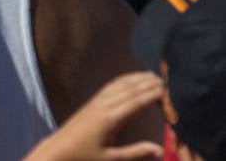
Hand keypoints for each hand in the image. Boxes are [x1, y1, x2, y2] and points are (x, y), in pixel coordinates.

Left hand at [22, 72, 162, 160]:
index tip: (170, 89)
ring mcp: (97, 101)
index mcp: (109, 119)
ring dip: (137, 78)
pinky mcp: (93, 102)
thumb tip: (161, 150)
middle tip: (169, 79)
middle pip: (130, 89)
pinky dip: (125, 80)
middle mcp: (103, 105)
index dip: (153, 94)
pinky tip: (133, 79)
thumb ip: (135, 152)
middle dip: (149, 83)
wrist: (58, 149)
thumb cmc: (85, 155)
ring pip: (120, 85)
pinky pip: (111, 86)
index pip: (136, 102)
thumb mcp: (111, 158)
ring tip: (155, 75)